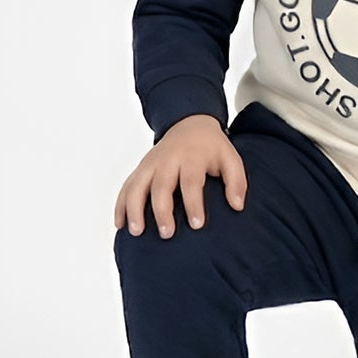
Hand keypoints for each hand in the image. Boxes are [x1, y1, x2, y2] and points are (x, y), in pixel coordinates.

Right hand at [114, 113, 246, 238]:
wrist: (190, 123)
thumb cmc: (212, 147)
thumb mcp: (231, 159)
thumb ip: (236, 182)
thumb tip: (238, 206)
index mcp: (192, 157)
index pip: (191, 182)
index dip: (194, 204)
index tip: (197, 225)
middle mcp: (168, 159)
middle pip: (161, 185)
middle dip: (162, 211)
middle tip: (166, 234)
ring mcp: (150, 163)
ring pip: (137, 185)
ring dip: (134, 208)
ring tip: (136, 231)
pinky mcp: (140, 168)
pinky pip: (126, 186)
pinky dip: (120, 204)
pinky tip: (120, 223)